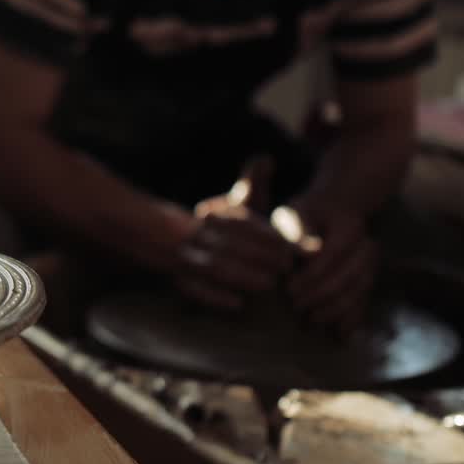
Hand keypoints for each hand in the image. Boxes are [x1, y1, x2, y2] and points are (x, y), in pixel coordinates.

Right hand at [174, 158, 297, 309]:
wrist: (174, 245)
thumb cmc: (225, 228)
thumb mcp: (235, 204)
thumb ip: (254, 187)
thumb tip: (265, 159)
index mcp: (212, 217)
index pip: (240, 223)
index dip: (266, 236)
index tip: (289, 248)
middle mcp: (195, 236)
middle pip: (228, 246)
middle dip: (259, 257)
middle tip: (285, 268)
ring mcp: (184, 259)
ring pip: (213, 268)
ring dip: (243, 277)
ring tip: (269, 284)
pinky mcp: (179, 283)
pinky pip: (193, 292)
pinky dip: (215, 299)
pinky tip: (238, 304)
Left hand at [285, 206, 376, 332]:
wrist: (330, 217)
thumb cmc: (304, 218)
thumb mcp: (295, 216)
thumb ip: (298, 233)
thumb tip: (310, 253)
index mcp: (349, 227)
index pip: (332, 254)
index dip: (311, 275)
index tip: (288, 288)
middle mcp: (367, 247)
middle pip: (347, 277)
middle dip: (319, 295)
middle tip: (294, 306)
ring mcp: (371, 266)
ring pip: (358, 293)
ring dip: (334, 310)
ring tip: (310, 320)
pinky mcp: (368, 282)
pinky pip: (365, 303)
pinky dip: (353, 320)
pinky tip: (340, 337)